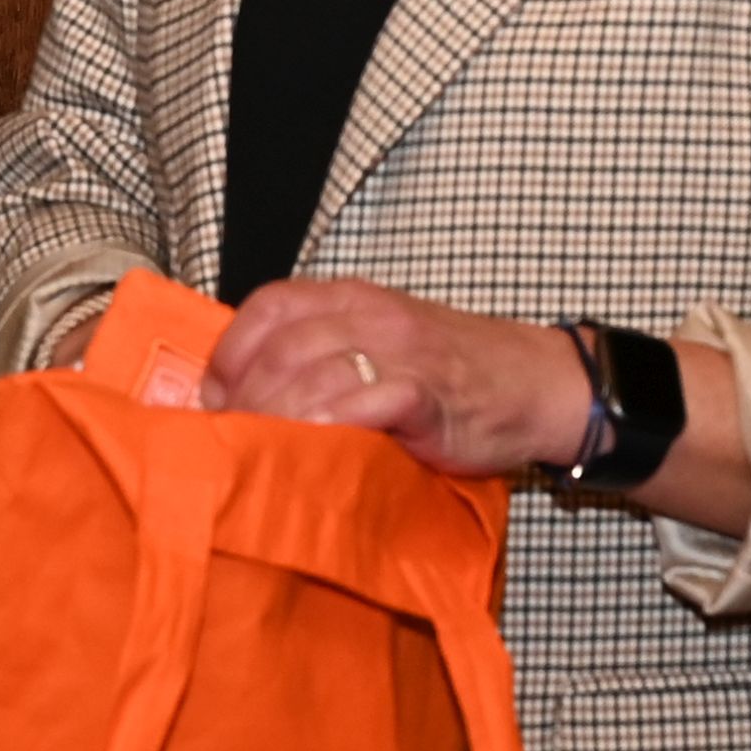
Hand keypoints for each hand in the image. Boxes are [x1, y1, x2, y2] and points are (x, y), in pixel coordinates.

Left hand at [199, 278, 592, 483]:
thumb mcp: (384, 343)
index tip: (212, 396)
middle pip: (281, 347)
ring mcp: (401, 353)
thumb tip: (248, 396)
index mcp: (354, 298)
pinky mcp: (427, 395)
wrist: (538, 383)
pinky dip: (328, 425)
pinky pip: (364, 403)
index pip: (271, 306)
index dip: (231, 352)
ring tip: (258, 452)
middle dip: (243, 398)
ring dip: (274, 417)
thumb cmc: (455, 374)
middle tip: (228, 438)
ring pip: (312, 373)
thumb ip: (326, 355)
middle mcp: (372, 316)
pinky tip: (311, 450)